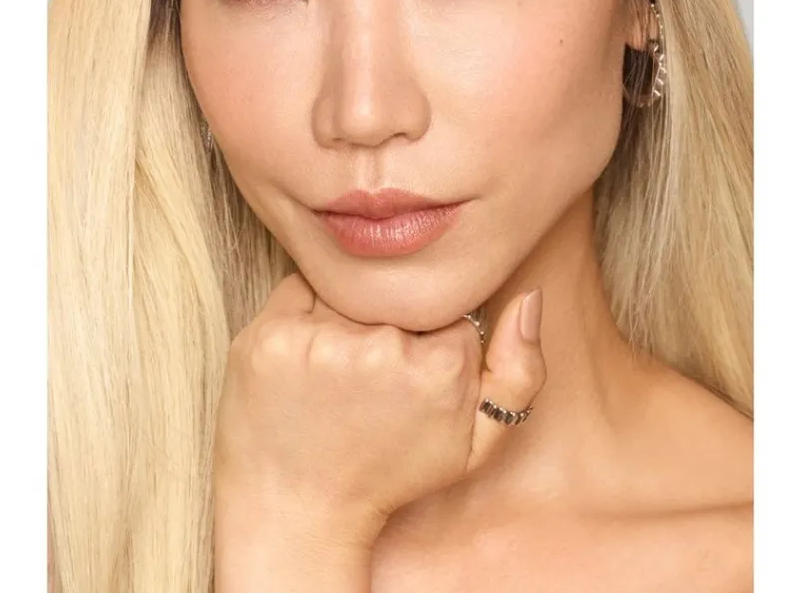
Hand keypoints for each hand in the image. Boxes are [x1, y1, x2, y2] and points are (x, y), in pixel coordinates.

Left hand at [213, 272, 545, 549]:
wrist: (296, 513)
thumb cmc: (390, 475)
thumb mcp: (474, 443)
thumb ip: (519, 372)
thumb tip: (529, 297)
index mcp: (440, 367)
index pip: (445, 306)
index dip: (427, 336)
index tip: (408, 372)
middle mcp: (380, 348)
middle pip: (397, 295)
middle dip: (387, 323)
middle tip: (368, 375)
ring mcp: (319, 341)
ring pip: (349, 287)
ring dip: (344, 314)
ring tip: (335, 370)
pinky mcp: (270, 337)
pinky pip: (301, 286)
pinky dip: (304, 311)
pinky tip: (305, 358)